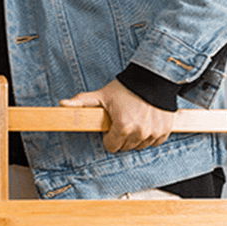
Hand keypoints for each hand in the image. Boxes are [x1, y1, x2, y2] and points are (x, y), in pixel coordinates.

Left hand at [59, 79, 175, 152]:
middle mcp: (139, 132)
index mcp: (123, 126)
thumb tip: (62, 103)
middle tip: (123, 120)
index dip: (109, 136)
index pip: (111, 146)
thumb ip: (82, 102)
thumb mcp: (102, 95)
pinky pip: (154, 142)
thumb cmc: (126, 87)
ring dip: (136, 137)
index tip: (112, 125)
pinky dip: (150, 135)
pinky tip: (147, 122)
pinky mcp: (164, 132)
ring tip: (135, 120)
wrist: (154, 78)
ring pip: (139, 146)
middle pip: (125, 147)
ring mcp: (153, 133)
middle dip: (122, 137)